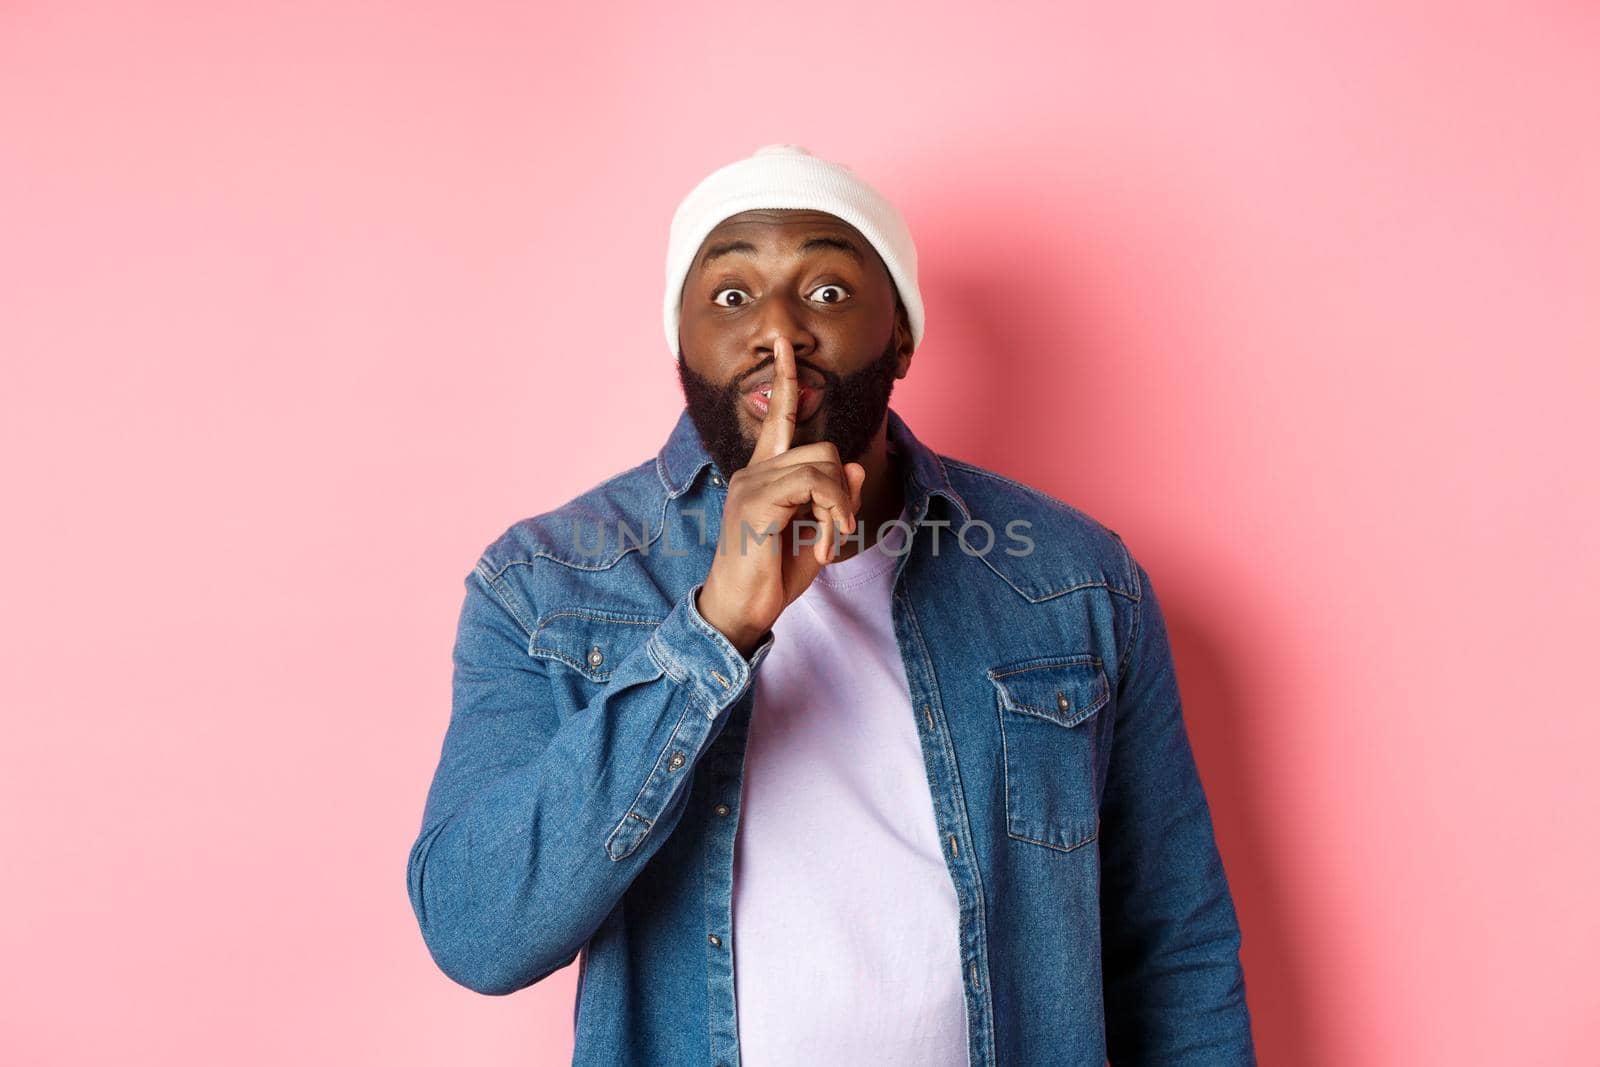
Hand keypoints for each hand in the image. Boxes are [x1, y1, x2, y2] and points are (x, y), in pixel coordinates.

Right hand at [695, 337, 866, 655]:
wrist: (740, 610)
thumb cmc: (771, 576)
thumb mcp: (815, 533)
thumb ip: (832, 498)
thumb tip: (851, 463)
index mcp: (763, 474)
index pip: (777, 419)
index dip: (785, 382)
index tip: (785, 347)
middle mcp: (753, 471)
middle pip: (821, 449)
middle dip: (840, 492)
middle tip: (834, 532)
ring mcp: (751, 483)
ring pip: (822, 464)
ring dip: (838, 507)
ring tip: (827, 542)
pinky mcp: (755, 500)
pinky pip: (813, 484)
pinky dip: (830, 515)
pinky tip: (822, 547)